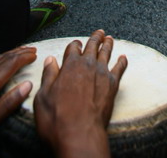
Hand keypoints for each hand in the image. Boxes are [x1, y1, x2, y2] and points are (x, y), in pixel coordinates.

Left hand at [0, 47, 35, 140]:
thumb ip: (6, 105)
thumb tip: (27, 86)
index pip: (8, 65)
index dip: (22, 58)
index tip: (35, 55)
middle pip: (2, 60)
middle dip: (19, 53)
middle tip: (32, 49)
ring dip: (10, 54)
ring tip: (21, 51)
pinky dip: (0, 59)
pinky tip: (2, 62)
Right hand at [34, 30, 126, 157]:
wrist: (79, 134)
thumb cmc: (58, 119)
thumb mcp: (43, 97)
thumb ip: (48, 76)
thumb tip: (50, 60)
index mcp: (69, 66)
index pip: (72, 48)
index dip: (74, 45)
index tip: (76, 44)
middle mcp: (87, 65)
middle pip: (92, 46)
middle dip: (95, 38)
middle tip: (99, 32)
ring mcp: (101, 73)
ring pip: (106, 53)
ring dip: (108, 44)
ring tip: (109, 38)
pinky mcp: (112, 85)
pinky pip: (120, 68)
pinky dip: (122, 62)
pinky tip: (124, 58)